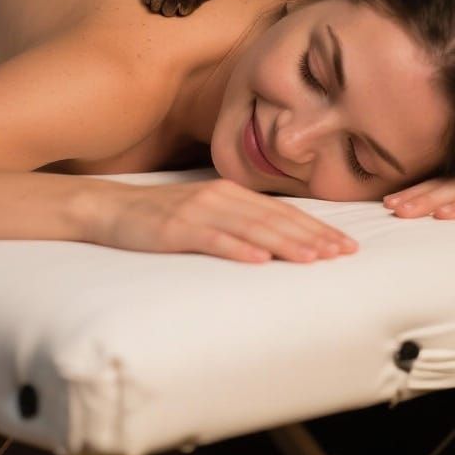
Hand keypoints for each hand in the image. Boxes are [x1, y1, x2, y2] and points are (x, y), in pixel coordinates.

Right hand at [90, 177, 358, 262]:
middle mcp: (220, 197)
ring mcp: (197, 211)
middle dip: (312, 236)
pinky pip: (212, 239)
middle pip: (274, 218)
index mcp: (230, 193)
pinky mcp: (176, 228)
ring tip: (313, 258)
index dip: (316, 227)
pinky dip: (238, 249)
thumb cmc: (158, 215)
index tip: (344, 244)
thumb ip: (237, 220)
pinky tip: (258, 261)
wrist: (109, 208)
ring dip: (285, 244)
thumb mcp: (204, 212)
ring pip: (251, 228)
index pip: (283, 211)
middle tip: (343, 254)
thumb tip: (276, 241)